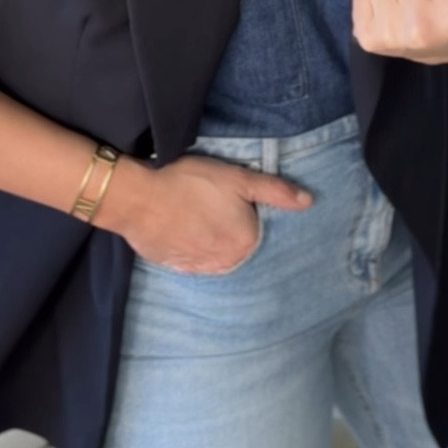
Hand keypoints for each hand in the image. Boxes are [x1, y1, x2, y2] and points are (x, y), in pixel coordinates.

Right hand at [119, 153, 312, 272]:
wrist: (138, 197)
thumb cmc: (190, 182)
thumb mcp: (238, 179)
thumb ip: (276, 191)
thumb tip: (308, 202)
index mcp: (247, 243)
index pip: (255, 227)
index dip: (242, 208)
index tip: (225, 196)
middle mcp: (228, 263)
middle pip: (236, 242)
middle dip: (226, 225)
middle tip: (207, 202)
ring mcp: (201, 268)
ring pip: (215, 251)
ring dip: (208, 237)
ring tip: (192, 213)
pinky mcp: (177, 268)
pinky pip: (193, 258)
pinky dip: (190, 245)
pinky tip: (181, 226)